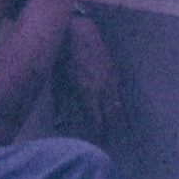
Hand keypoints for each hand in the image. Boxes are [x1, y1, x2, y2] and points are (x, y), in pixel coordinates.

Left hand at [54, 14, 122, 146]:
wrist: (77, 34)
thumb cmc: (63, 59)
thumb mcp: (59, 84)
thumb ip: (61, 105)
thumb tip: (60, 124)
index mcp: (89, 93)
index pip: (97, 121)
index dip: (97, 135)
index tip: (95, 144)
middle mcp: (104, 88)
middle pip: (111, 117)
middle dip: (109, 130)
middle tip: (105, 141)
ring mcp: (111, 80)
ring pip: (118, 106)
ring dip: (114, 118)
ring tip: (111, 128)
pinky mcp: (114, 72)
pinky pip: (119, 93)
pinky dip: (116, 103)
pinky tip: (112, 109)